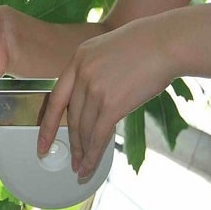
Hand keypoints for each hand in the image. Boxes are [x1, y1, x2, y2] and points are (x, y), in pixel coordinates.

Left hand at [37, 16, 177, 177]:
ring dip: (83, 152)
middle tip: (71, 160)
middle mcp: (82, 74)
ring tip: (82, 166)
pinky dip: (92, 154)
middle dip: (71, 143)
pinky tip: (90, 165)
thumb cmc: (147, 44)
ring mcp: (95, 89)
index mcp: (78, 59)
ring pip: (83, 129)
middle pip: (71, 117)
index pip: (55, 98)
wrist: (168, 42)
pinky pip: (97, 135)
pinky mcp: (111, 104)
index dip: (47, 124)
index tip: (42, 142)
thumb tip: (92, 98)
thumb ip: (94, 70)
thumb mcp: (108, 49)